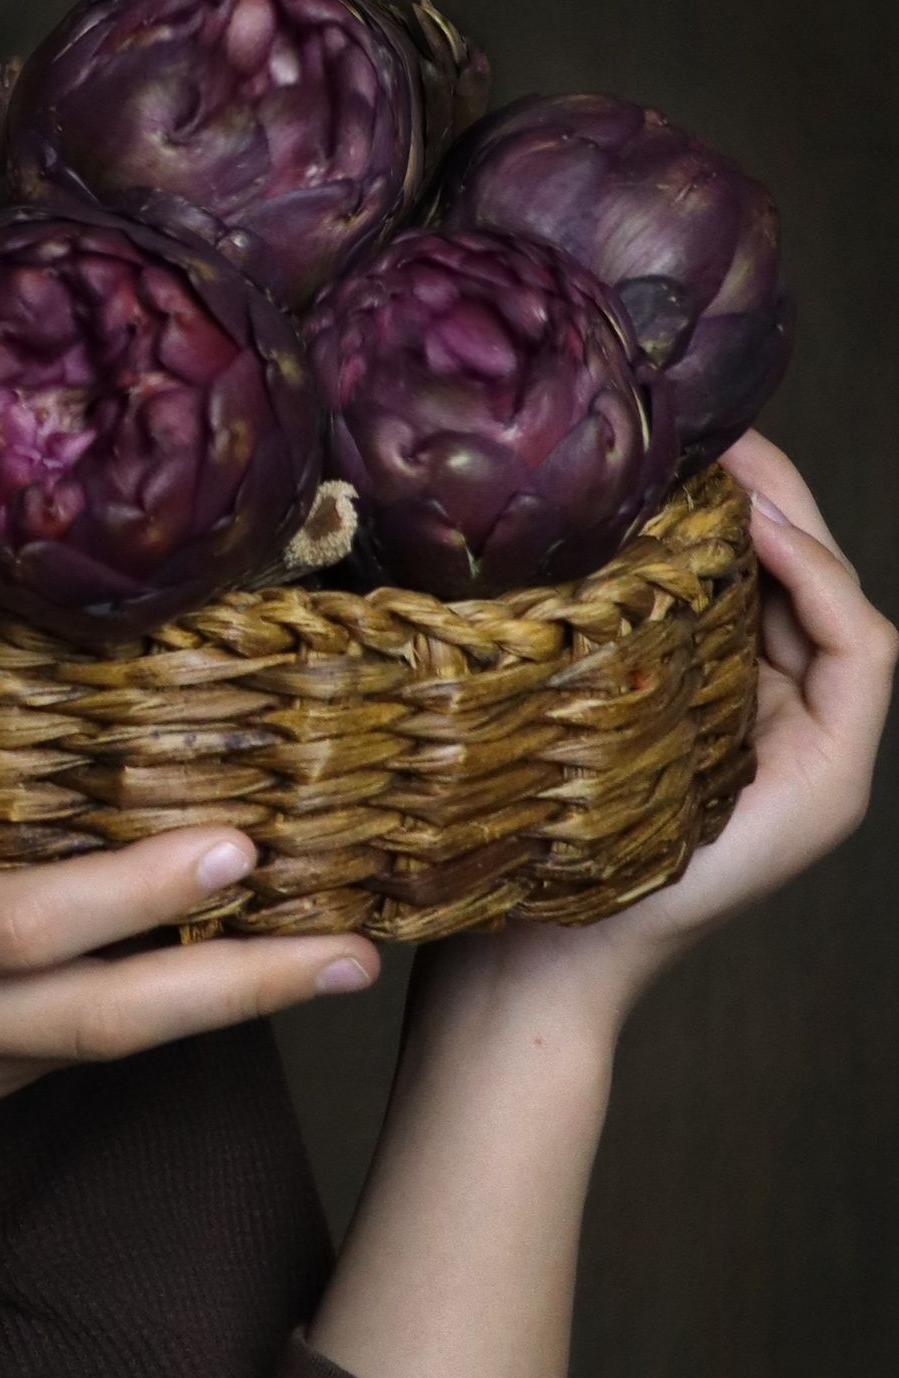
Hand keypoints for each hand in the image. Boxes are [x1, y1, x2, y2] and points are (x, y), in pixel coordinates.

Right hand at [0, 753, 379, 1163]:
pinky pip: (30, 1067)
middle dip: (231, 987)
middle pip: (91, 1020)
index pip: (16, 924)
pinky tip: (178, 981)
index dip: (133, 887)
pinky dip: (117, 1021)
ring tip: (308, 959)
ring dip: (197, 1009)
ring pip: (76, 1054)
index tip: (238, 842)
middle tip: (355, 955)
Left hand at [411, 428, 895, 1037]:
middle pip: (798, 569)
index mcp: (712, 686)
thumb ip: (569, 627)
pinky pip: (861, 652)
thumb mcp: (540, 699)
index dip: (730, 494)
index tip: (674, 435)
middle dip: (767, 489)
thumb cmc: (518, 828)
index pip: (745, 567)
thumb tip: (517, 515)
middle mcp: (774, 708)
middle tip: (711, 425)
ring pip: (835, 597)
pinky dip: (821, 588)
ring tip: (740, 460)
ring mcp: (814, 744)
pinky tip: (765, 540)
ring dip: (798, 520)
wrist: (534, 951)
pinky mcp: (833, 776)